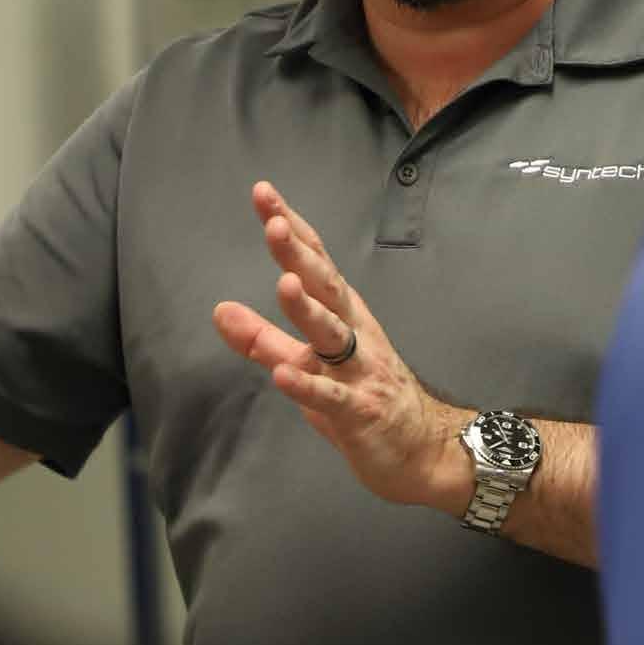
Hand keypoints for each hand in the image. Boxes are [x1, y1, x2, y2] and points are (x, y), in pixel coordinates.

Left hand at [211, 182, 469, 513]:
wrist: (423, 450)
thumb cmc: (362, 398)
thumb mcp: (307, 364)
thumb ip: (262, 339)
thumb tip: (220, 310)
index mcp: (343, 315)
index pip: (315, 262)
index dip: (292, 228)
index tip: (264, 194)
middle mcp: (355, 334)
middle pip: (326, 288)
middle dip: (300, 256)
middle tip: (275, 225)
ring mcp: (360, 373)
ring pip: (332, 336)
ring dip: (307, 310)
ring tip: (283, 285)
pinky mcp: (360, 413)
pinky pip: (332, 398)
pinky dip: (309, 386)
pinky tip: (284, 375)